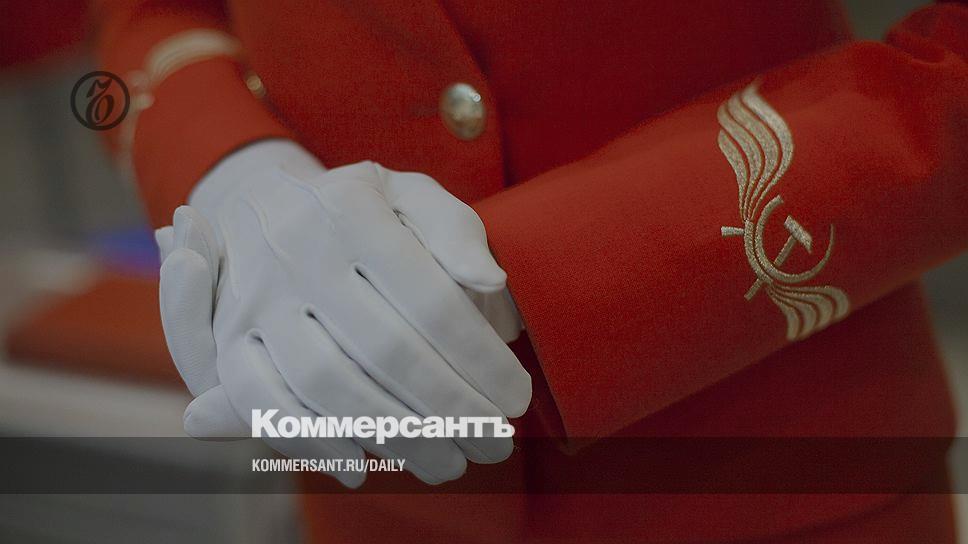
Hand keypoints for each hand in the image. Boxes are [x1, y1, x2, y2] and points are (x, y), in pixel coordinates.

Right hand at [156, 140, 529, 486]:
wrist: (261, 206)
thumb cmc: (361, 210)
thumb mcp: (410, 196)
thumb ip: (456, 231)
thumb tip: (493, 283)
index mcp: (355, 210)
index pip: (432, 300)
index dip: (481, 360)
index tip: (515, 400)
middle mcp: (299, 250)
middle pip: (387, 350)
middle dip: (452, 410)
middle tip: (494, 445)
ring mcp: (257, 298)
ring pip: (329, 384)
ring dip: (396, 437)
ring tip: (448, 462)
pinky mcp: (229, 339)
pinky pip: (264, 402)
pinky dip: (314, 442)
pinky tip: (364, 465)